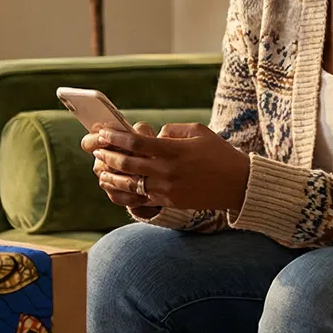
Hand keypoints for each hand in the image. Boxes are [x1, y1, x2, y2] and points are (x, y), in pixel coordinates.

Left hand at [81, 120, 251, 212]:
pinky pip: (138, 198)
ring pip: (129, 183)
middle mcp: (167, 171)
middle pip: (127, 163)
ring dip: (110, 174)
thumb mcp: (198, 131)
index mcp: (174, 151)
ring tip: (99, 167)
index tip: (100, 131)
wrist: (238, 184)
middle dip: (106, 154)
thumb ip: (171, 130)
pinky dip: (122, 191)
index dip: (114, 137)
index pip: (136, 143)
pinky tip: (112, 185)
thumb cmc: (219, 153)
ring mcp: (167, 190)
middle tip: (94, 147)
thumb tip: (151, 134)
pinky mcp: (169, 202)